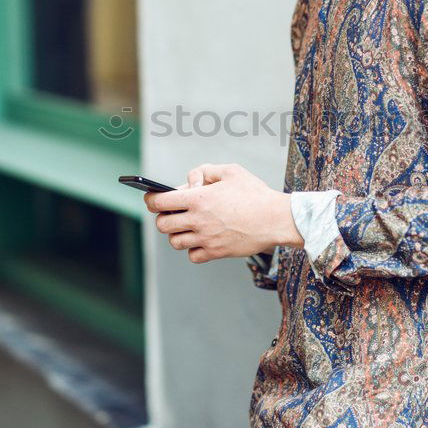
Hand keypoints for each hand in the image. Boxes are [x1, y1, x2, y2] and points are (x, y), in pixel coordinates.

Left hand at [143, 162, 303, 262]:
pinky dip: (192, 249)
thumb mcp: (231, 171)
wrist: (276, 219)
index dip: (151, 200)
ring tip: (187, 226)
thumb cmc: (255, 194)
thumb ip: (204, 171)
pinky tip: (201, 240)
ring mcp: (206, 239)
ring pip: (175, 242)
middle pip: (163, 224)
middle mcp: (198, 220)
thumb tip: (189, 183)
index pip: (159, 202)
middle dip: (163, 217)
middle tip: (172, 213)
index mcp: (199, 198)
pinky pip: (192, 256)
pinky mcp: (216, 252)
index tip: (151, 199)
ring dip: (177, 234)